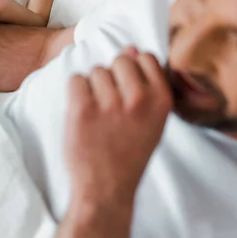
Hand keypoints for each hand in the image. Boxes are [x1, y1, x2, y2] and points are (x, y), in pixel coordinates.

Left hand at [65, 47, 172, 208]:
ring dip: (94, 88)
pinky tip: (83, 114)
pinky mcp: (83, 109)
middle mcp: (139, 99)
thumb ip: (146, 83)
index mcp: (161, 100)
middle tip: (112, 106)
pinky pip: (76, 80)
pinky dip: (75, 94)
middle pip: (120, 59)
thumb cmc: (130, 152)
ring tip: (99, 114)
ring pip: (96, 70)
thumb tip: (132, 48)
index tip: (128, 90)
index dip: (133, 70)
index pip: (146, 57)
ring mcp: (110, 104)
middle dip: (113, 76)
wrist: (106, 189)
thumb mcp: (152, 120)